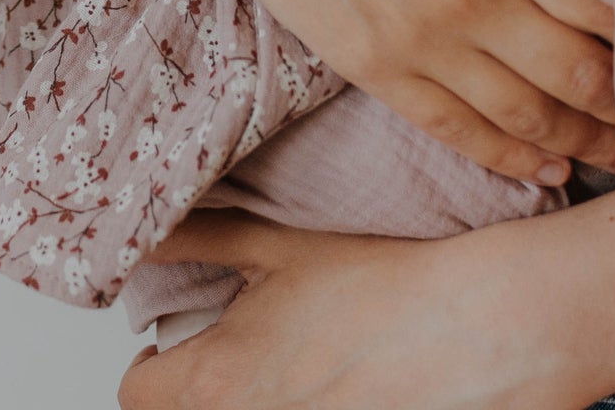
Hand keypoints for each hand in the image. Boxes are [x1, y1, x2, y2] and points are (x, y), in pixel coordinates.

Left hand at [117, 205, 614, 409]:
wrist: (478, 326)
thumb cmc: (382, 284)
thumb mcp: (277, 244)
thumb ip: (199, 237)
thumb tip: (146, 222)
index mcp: (216, 384)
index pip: (136, 395)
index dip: (153, 365)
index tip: (177, 345)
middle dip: (207, 387)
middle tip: (250, 353)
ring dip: (260, 399)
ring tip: (301, 367)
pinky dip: (313, 407)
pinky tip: (342, 387)